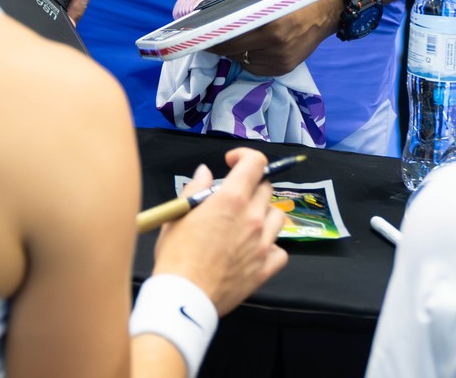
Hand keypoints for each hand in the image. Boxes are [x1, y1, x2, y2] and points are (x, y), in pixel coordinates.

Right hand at [152, 148, 287, 315]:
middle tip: (233, 198)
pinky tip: (255, 249)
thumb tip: (205, 173)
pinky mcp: (265, 268)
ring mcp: (262, 243)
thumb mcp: (178, 216)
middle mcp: (253, 218)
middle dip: (250, 187)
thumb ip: (195, 189)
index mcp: (231, 199)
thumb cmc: (176, 257)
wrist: (184, 298)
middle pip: (266, 188)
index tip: (232, 162)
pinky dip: (271, 247)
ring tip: (246, 222)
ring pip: (278, 216)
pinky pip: (280, 250)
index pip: (255, 163)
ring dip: (264, 213)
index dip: (245, 156)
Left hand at [190, 0, 340, 75]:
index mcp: (270, 21)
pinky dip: (246, 56)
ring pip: (240, 59)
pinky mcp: (283, 69)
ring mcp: (280, 60)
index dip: (211, 31)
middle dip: (219, 40)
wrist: (328, 8)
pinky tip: (252, 43)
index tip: (199, 27)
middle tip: (213, 29)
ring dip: (233, 49)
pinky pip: (252, 66)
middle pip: (231, 49)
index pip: (228, 33)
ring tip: (237, 33)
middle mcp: (276, 45)